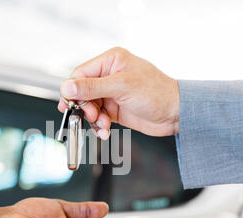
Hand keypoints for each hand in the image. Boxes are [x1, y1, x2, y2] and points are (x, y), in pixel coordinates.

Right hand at [58, 47, 179, 137]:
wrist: (175, 114)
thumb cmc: (156, 93)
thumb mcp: (121, 87)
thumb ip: (92, 87)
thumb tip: (67, 87)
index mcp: (110, 61)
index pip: (80, 74)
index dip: (72, 90)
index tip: (69, 104)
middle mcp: (108, 76)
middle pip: (82, 92)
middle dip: (84, 107)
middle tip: (91, 115)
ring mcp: (111, 94)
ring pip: (88, 107)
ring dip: (92, 119)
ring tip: (103, 125)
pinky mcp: (114, 110)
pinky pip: (98, 118)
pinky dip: (99, 126)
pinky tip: (105, 130)